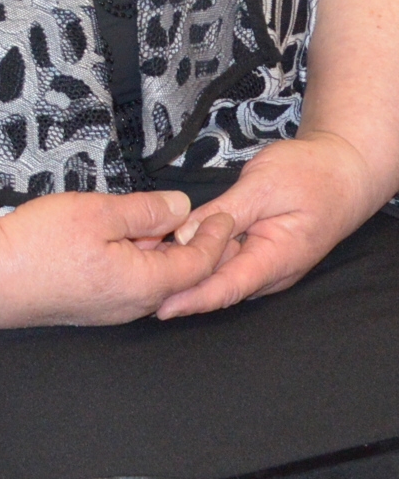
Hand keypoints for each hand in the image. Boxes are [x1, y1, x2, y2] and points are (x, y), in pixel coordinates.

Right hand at [0, 188, 236, 326]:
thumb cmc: (39, 245)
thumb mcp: (97, 212)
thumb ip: (145, 210)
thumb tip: (180, 206)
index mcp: (146, 282)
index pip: (199, 263)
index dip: (215, 237)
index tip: (224, 215)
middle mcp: (135, 304)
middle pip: (181, 277)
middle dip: (195, 246)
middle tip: (200, 218)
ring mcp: (111, 310)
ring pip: (154, 282)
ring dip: (165, 254)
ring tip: (161, 225)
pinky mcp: (90, 308)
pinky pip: (130, 286)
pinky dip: (140, 263)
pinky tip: (123, 243)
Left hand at [155, 133, 380, 317]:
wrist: (341, 171)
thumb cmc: (309, 175)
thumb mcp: (262, 186)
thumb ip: (224, 212)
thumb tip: (184, 234)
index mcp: (276, 259)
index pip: (228, 288)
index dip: (193, 299)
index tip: (162, 307)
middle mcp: (270, 270)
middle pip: (219, 284)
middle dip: (180, 284)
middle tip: (137, 274)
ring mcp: (264, 261)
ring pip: (220, 272)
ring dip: (186, 268)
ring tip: (146, 260)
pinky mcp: (257, 250)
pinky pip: (225, 258)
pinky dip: (199, 253)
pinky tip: (170, 243)